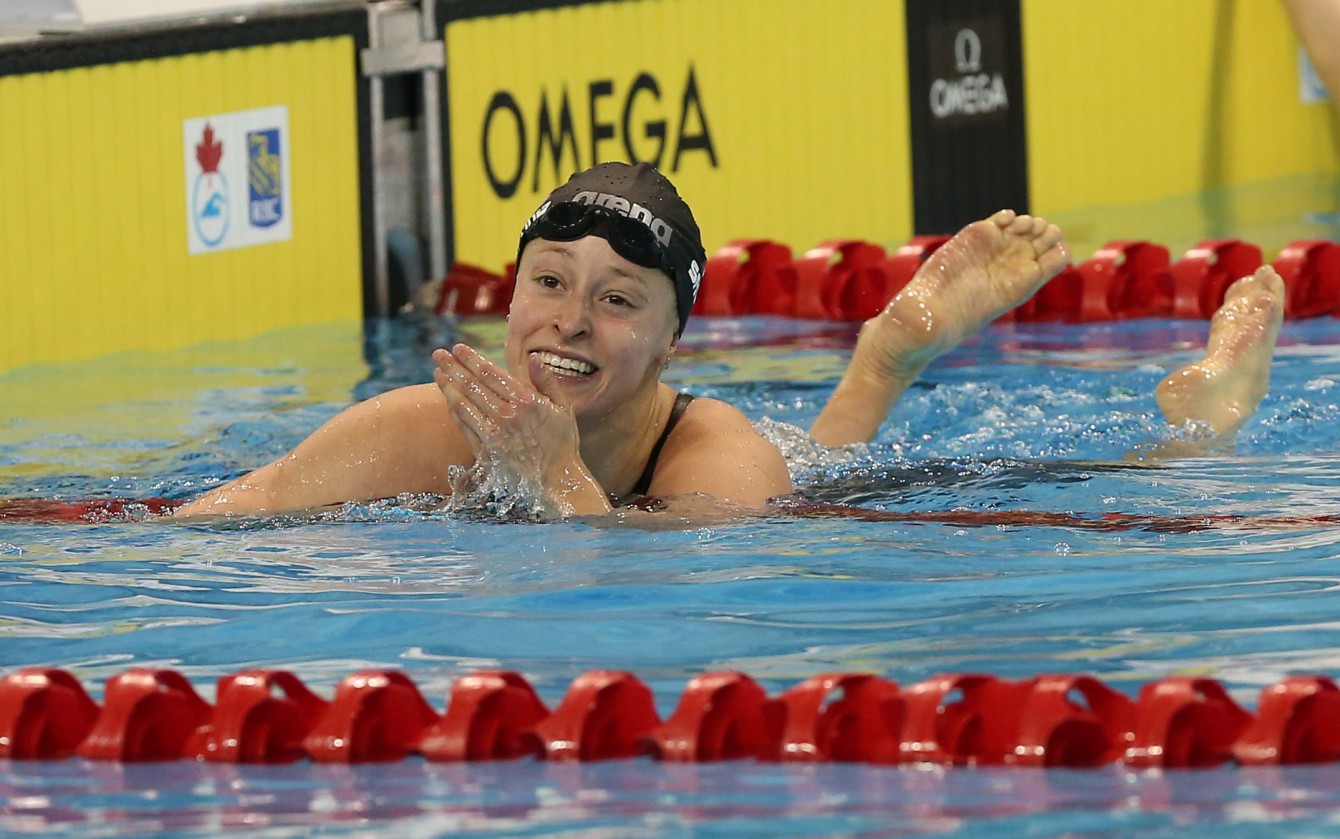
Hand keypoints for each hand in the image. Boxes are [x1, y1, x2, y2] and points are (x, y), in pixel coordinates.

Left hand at [431, 344, 610, 515]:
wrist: (557, 480)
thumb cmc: (562, 442)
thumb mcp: (563, 408)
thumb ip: (548, 381)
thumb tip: (534, 357)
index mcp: (526, 401)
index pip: (490, 373)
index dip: (470, 359)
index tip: (457, 348)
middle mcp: (507, 416)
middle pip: (471, 386)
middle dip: (452, 367)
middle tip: (437, 354)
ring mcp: (493, 435)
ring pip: (463, 405)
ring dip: (447, 387)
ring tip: (437, 373)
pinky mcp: (486, 452)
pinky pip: (464, 427)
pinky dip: (454, 411)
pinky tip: (448, 400)